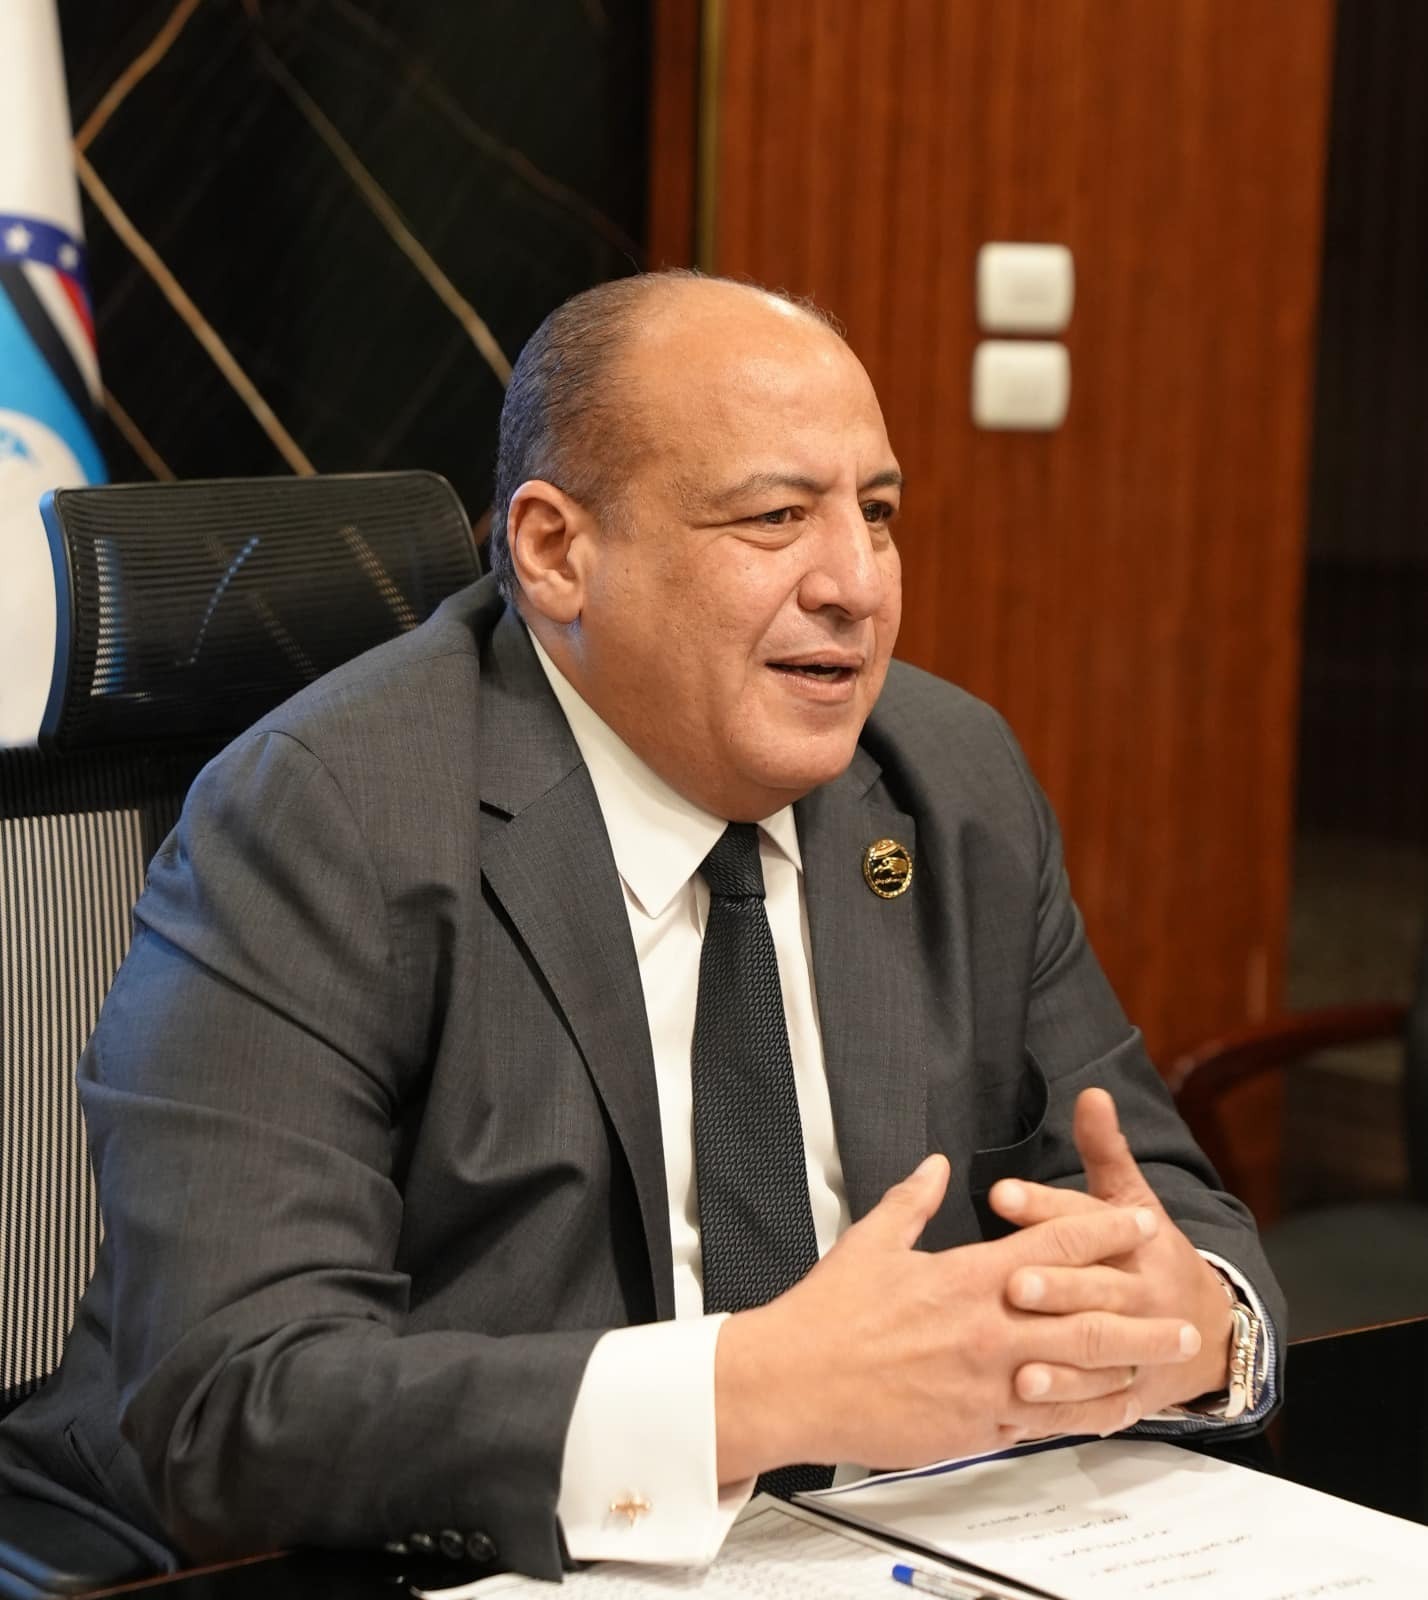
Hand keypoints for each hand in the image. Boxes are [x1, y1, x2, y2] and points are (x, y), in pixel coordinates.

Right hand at [713, 1150, 1202, 1482]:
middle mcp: (989, 1329)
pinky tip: (1101, 1414)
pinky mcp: (974, 1429)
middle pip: (1088, 1319)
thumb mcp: (870, 1241)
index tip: (1140, 1222)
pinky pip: (1043, 1425)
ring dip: (1125, 1372)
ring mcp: (987, 1385)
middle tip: (1184, 1319)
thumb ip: (912, 1201)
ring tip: (1159, 1372)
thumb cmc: (828, 1314)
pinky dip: (1079, 1416)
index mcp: (967, 1277)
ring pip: (1077, 1378)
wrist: (795, 1383)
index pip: (1054, 1246)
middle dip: (1143, 1318)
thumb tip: (935, 1165)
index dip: (1105, 1231)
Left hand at [989, 1087, 1235, 1425]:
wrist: (1207, 1328)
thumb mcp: (1130, 1197)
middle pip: (1099, 1289)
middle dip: (1057, 1286)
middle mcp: (1142, 1294)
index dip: (1045, 1205)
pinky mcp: (1131, 1393)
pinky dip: (1066, 1412)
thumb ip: (1105, 1149)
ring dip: (1061, 1362)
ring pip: (1102, 1355)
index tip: (1000, 1193)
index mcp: (1137, 1240)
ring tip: (1017, 1366)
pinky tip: (1027, 1412)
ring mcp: (1142, 1349)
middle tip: (1012, 1284)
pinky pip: (1100, 1405)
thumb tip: (1092, 1093)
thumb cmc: (1147, 1252)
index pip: (1087, 1219)